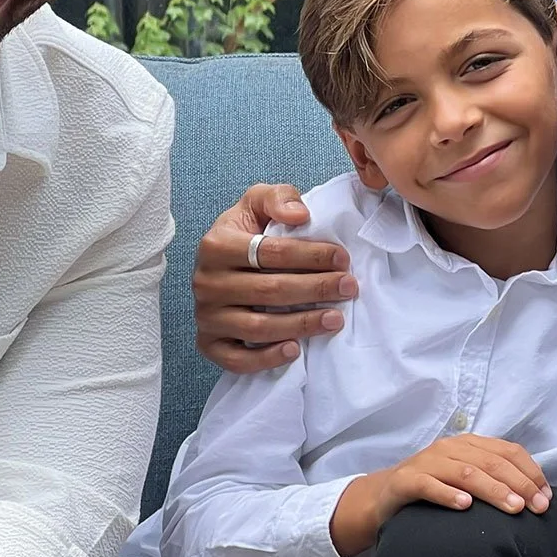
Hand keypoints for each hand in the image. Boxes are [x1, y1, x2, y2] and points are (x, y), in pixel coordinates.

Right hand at [194, 185, 356, 371]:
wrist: (220, 262)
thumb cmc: (247, 231)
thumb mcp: (258, 201)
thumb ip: (278, 197)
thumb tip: (300, 215)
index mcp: (216, 245)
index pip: (271, 252)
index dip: (312, 255)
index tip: (344, 258)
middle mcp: (206, 282)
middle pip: (268, 291)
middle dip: (316, 289)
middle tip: (350, 288)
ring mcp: (206, 316)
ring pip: (257, 327)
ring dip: (301, 325)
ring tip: (336, 318)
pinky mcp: (208, 343)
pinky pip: (236, 359)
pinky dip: (265, 359)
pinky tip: (295, 350)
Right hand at [331, 435, 550, 556]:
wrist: (386, 495)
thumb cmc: (436, 488)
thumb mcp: (467, 478)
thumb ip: (495, 479)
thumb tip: (537, 497)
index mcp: (470, 444)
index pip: (508, 452)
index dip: (530, 472)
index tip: (547, 497)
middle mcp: (450, 448)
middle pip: (491, 462)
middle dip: (519, 484)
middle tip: (537, 507)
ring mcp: (427, 462)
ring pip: (466, 472)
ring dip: (493, 490)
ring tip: (513, 507)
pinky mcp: (405, 481)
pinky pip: (429, 485)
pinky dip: (448, 494)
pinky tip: (465, 506)